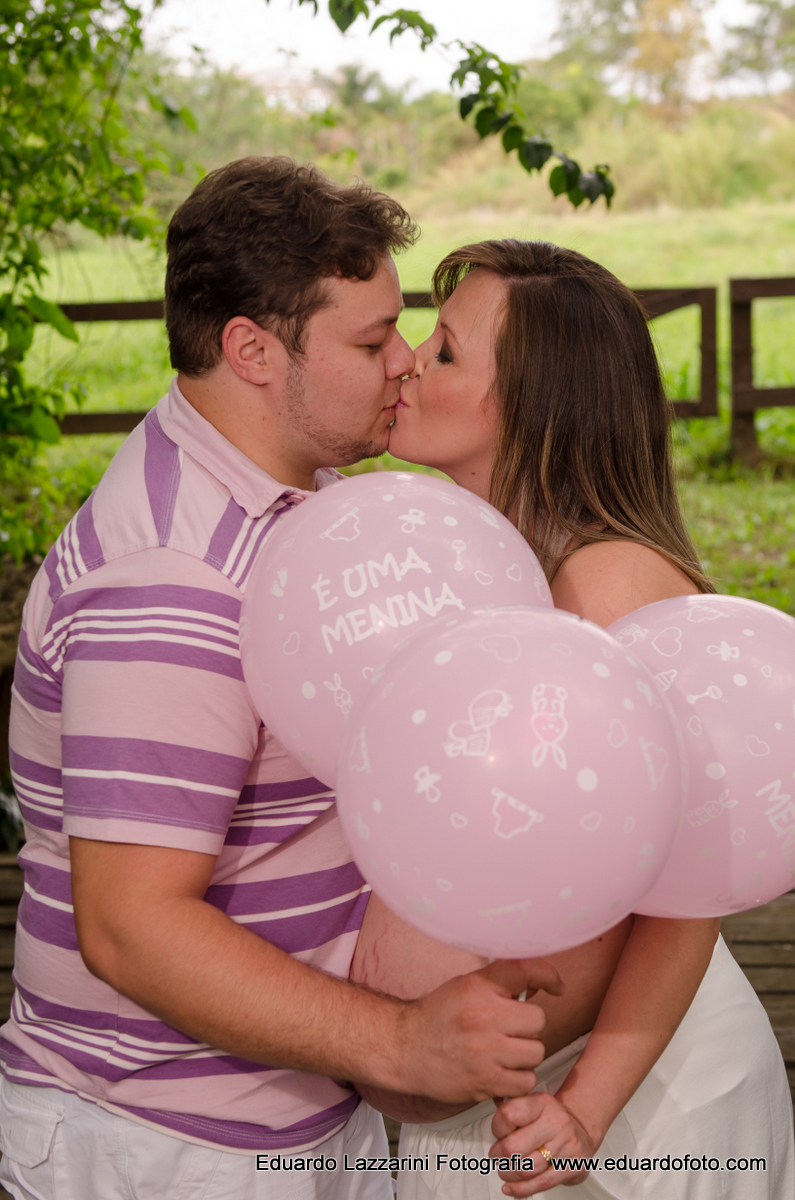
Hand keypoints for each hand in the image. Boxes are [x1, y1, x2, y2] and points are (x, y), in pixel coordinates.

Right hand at [396, 958, 562, 1104]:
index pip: (525, 970)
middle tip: (512, 1029)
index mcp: (478, 987)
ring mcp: (485, 1052)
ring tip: (505, 1051)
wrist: (405, 1049)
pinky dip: (519, 1079)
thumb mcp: (466, 986)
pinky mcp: (485, 1082)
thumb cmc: (438, 1016)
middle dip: (529, 1026)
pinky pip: (526, 1081)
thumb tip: (541, 983)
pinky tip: (502, 1071)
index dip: (549, 975)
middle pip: (538, 1020)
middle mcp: (483, 1017)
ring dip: (525, 1054)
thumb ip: (500, 984)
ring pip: (536, 1053)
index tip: (557, 986)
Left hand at [490, 1092, 597, 1195]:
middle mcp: (556, 1122)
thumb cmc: (549, 1119)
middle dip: (500, 1156)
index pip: (508, 1115)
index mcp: (542, 1103)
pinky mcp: (572, 1166)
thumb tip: (489, 1119)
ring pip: (526, 1169)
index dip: (497, 1128)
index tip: (496, 1134)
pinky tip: (511, 1187)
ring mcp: (566, 1145)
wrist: (579, 1130)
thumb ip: (510, 1109)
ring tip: (504, 1171)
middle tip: (496, 1156)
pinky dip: (521, 1189)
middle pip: (514, 1147)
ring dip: (508, 1174)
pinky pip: (541, 1183)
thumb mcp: (531, 1104)